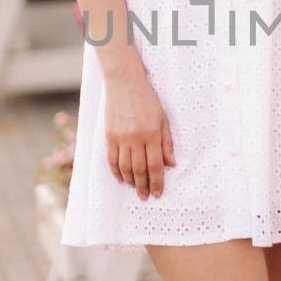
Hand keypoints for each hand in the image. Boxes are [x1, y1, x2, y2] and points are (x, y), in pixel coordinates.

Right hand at [104, 70, 175, 197]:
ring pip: (125, 167)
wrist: (124, 83)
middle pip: (139, 170)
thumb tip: (171, 164)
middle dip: (143, 186)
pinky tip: (121, 179)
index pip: (155, 165)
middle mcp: (136, 138)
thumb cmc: (147, 100)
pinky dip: (116, 172)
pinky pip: (112, 159)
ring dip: (130, 181)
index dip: (157, 182)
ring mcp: (121, 137)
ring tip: (135, 189)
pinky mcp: (109, 135)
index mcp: (152, 134)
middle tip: (145, 196)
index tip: (158, 193)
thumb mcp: (163, 119)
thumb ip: (167, 143)